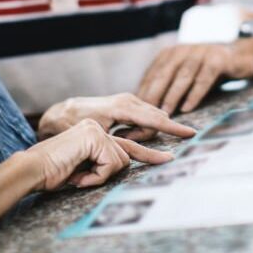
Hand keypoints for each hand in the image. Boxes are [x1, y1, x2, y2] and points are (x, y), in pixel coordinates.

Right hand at [27, 118, 172, 188]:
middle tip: (185, 139)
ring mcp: (97, 128)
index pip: (128, 140)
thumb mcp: (85, 167)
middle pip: (131, 148)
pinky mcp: (96, 136)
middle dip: (152, 156)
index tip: (174, 149)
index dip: (149, 149)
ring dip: (101, 176)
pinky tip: (79, 176)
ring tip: (80, 178)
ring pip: (122, 160)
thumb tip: (125, 163)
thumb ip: (104, 161)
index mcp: (96, 133)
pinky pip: (112, 164)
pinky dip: (96, 177)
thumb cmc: (54, 173)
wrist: (32, 169)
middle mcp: (99, 126)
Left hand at [38, 93, 196, 141]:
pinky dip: (137, 128)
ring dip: (140, 133)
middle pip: (156, 120)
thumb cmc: (73, 126)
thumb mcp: (94, 136)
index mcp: (122, 108)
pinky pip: (145, 118)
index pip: (156, 119)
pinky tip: (120, 132)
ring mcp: (129, 99)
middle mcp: (128, 100)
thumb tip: (128, 152)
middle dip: (146, 135)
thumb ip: (115, 142)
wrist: (61, 113)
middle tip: (122, 139)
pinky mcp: (128, 103)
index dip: (174, 128)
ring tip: (118, 136)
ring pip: (151, 120)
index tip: (191, 133)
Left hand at [137, 41, 252, 114]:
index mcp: (169, 54)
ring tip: (163, 114)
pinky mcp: (217, 59)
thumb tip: (142, 109)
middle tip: (143, 115)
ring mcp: (200, 53)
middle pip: (164, 74)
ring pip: (182, 77)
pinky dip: (194, 94)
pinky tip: (187, 108)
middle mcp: (182, 50)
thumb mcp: (183, 74)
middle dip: (153, 95)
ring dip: (172, 96)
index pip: (152, 75)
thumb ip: (166, 87)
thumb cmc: (205, 70)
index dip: (142, 94)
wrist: (239, 55)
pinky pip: (204, 78)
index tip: (133, 112)